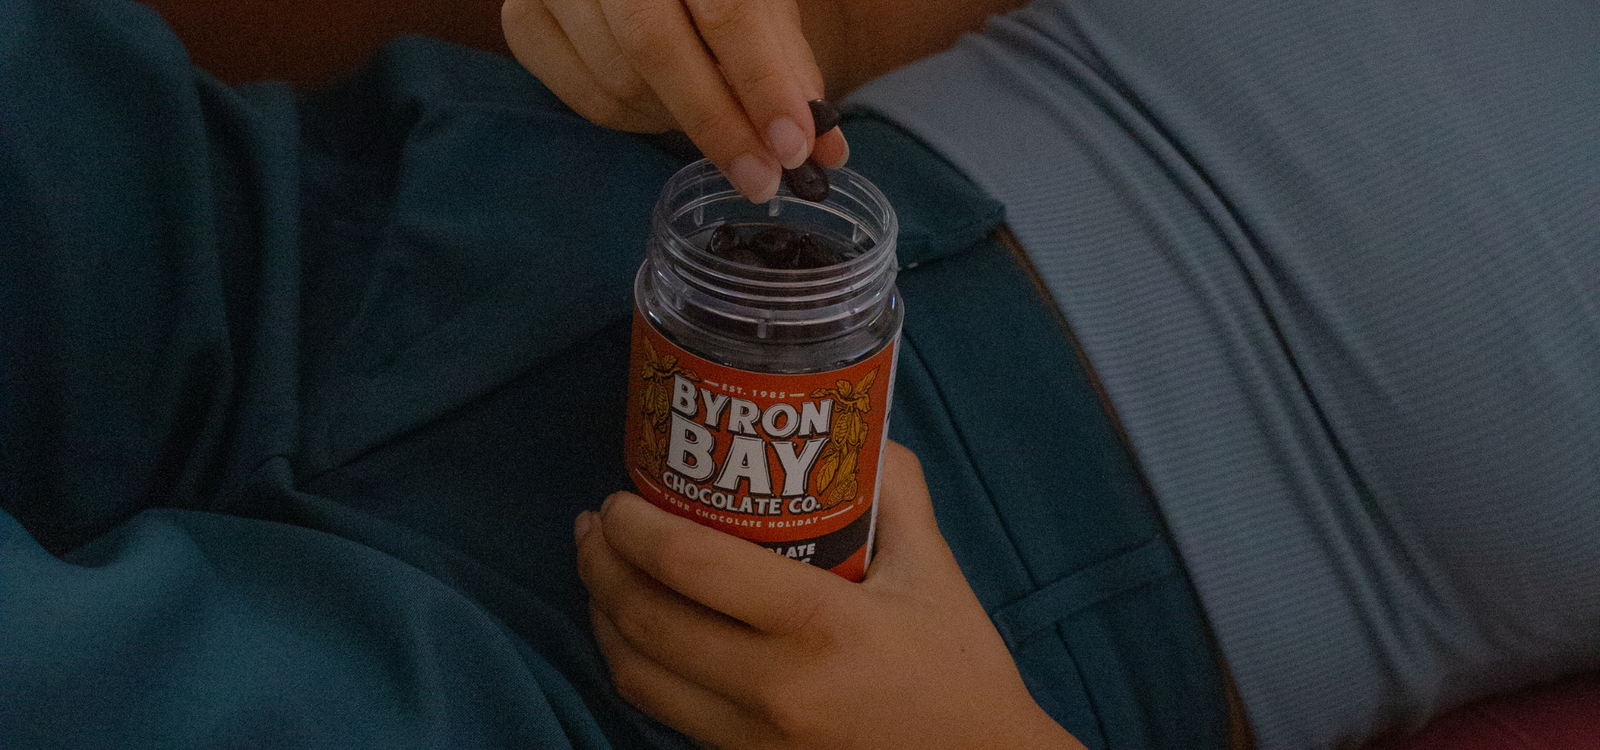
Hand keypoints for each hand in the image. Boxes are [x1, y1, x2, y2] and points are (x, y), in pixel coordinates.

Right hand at [502, 0, 847, 201]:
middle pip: (654, 47)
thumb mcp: (762, 8)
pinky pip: (583, 97)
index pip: (727, 12)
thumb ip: (788, 70)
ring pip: (617, 79)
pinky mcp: (524, 16)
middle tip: (763, 180)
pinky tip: (664, 108)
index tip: (792, 148)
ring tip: (717, 125)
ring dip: (677, 122)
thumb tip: (823, 150)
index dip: (761, 84)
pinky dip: (633, 120)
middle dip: (717, 124)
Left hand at [574, 442, 1085, 748]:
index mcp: (819, 624)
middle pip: (643, 618)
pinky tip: (634, 628)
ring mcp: (751, 736)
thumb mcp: (933, 569)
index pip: (691, 564)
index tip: (619, 496)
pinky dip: (632, 662)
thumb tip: (856, 424)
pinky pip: (660, 709)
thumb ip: (894, 489)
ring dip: (601, 613)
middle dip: (601, 562)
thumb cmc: (957, 669)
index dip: (634, 525)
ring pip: (635, 672)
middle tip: (597, 523)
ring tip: (601, 569)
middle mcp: (772, 686)